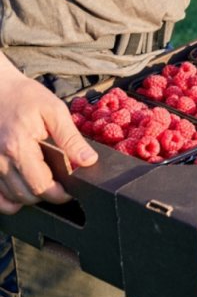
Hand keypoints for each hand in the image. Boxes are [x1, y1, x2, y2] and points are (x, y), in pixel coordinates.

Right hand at [0, 56, 97, 214]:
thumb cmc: (26, 96)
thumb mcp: (55, 111)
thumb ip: (71, 138)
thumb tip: (89, 160)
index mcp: (19, 146)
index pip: (41, 185)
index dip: (60, 193)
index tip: (73, 190)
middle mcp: (0, 160)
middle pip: (27, 195)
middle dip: (49, 196)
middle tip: (64, 187)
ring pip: (12, 197)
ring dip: (32, 197)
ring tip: (48, 184)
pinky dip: (10, 200)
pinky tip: (24, 192)